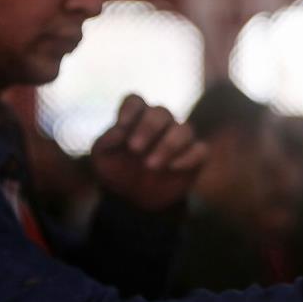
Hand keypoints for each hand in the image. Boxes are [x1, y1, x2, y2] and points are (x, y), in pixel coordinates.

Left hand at [91, 94, 206, 210]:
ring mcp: (179, 138)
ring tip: (151, 165)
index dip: (130, 110)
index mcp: (135, 118)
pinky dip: (189, 157)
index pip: (135, 101)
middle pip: (161, 112)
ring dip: (169, 145)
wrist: (132, 200)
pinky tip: (173, 168)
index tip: (122, 127)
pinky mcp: (194, 156)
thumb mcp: (101, 158)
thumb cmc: (115, 172)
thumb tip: (118, 130)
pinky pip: (201, 150)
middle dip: (149, 127)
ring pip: (185, 129)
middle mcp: (159, 124)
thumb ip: (107, 141)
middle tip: (134, 149)